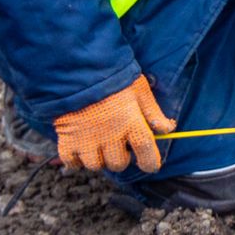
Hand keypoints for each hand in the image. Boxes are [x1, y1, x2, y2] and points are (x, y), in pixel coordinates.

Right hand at [53, 75, 174, 171]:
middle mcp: (110, 135)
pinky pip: (71, 162)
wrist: (78, 70)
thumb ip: (153, 112)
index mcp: (131, 123)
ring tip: (99, 145)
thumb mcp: (139, 90)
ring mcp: (86, 139)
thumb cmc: (113, 77)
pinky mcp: (66, 139)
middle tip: (119, 145)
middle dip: (121, 157)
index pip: (146, 153)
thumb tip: (168, 129)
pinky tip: (81, 147)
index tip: (150, 164)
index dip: (150, 163)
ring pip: (95, 165)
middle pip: (118, 163)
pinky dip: (76, 160)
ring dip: (99, 159)